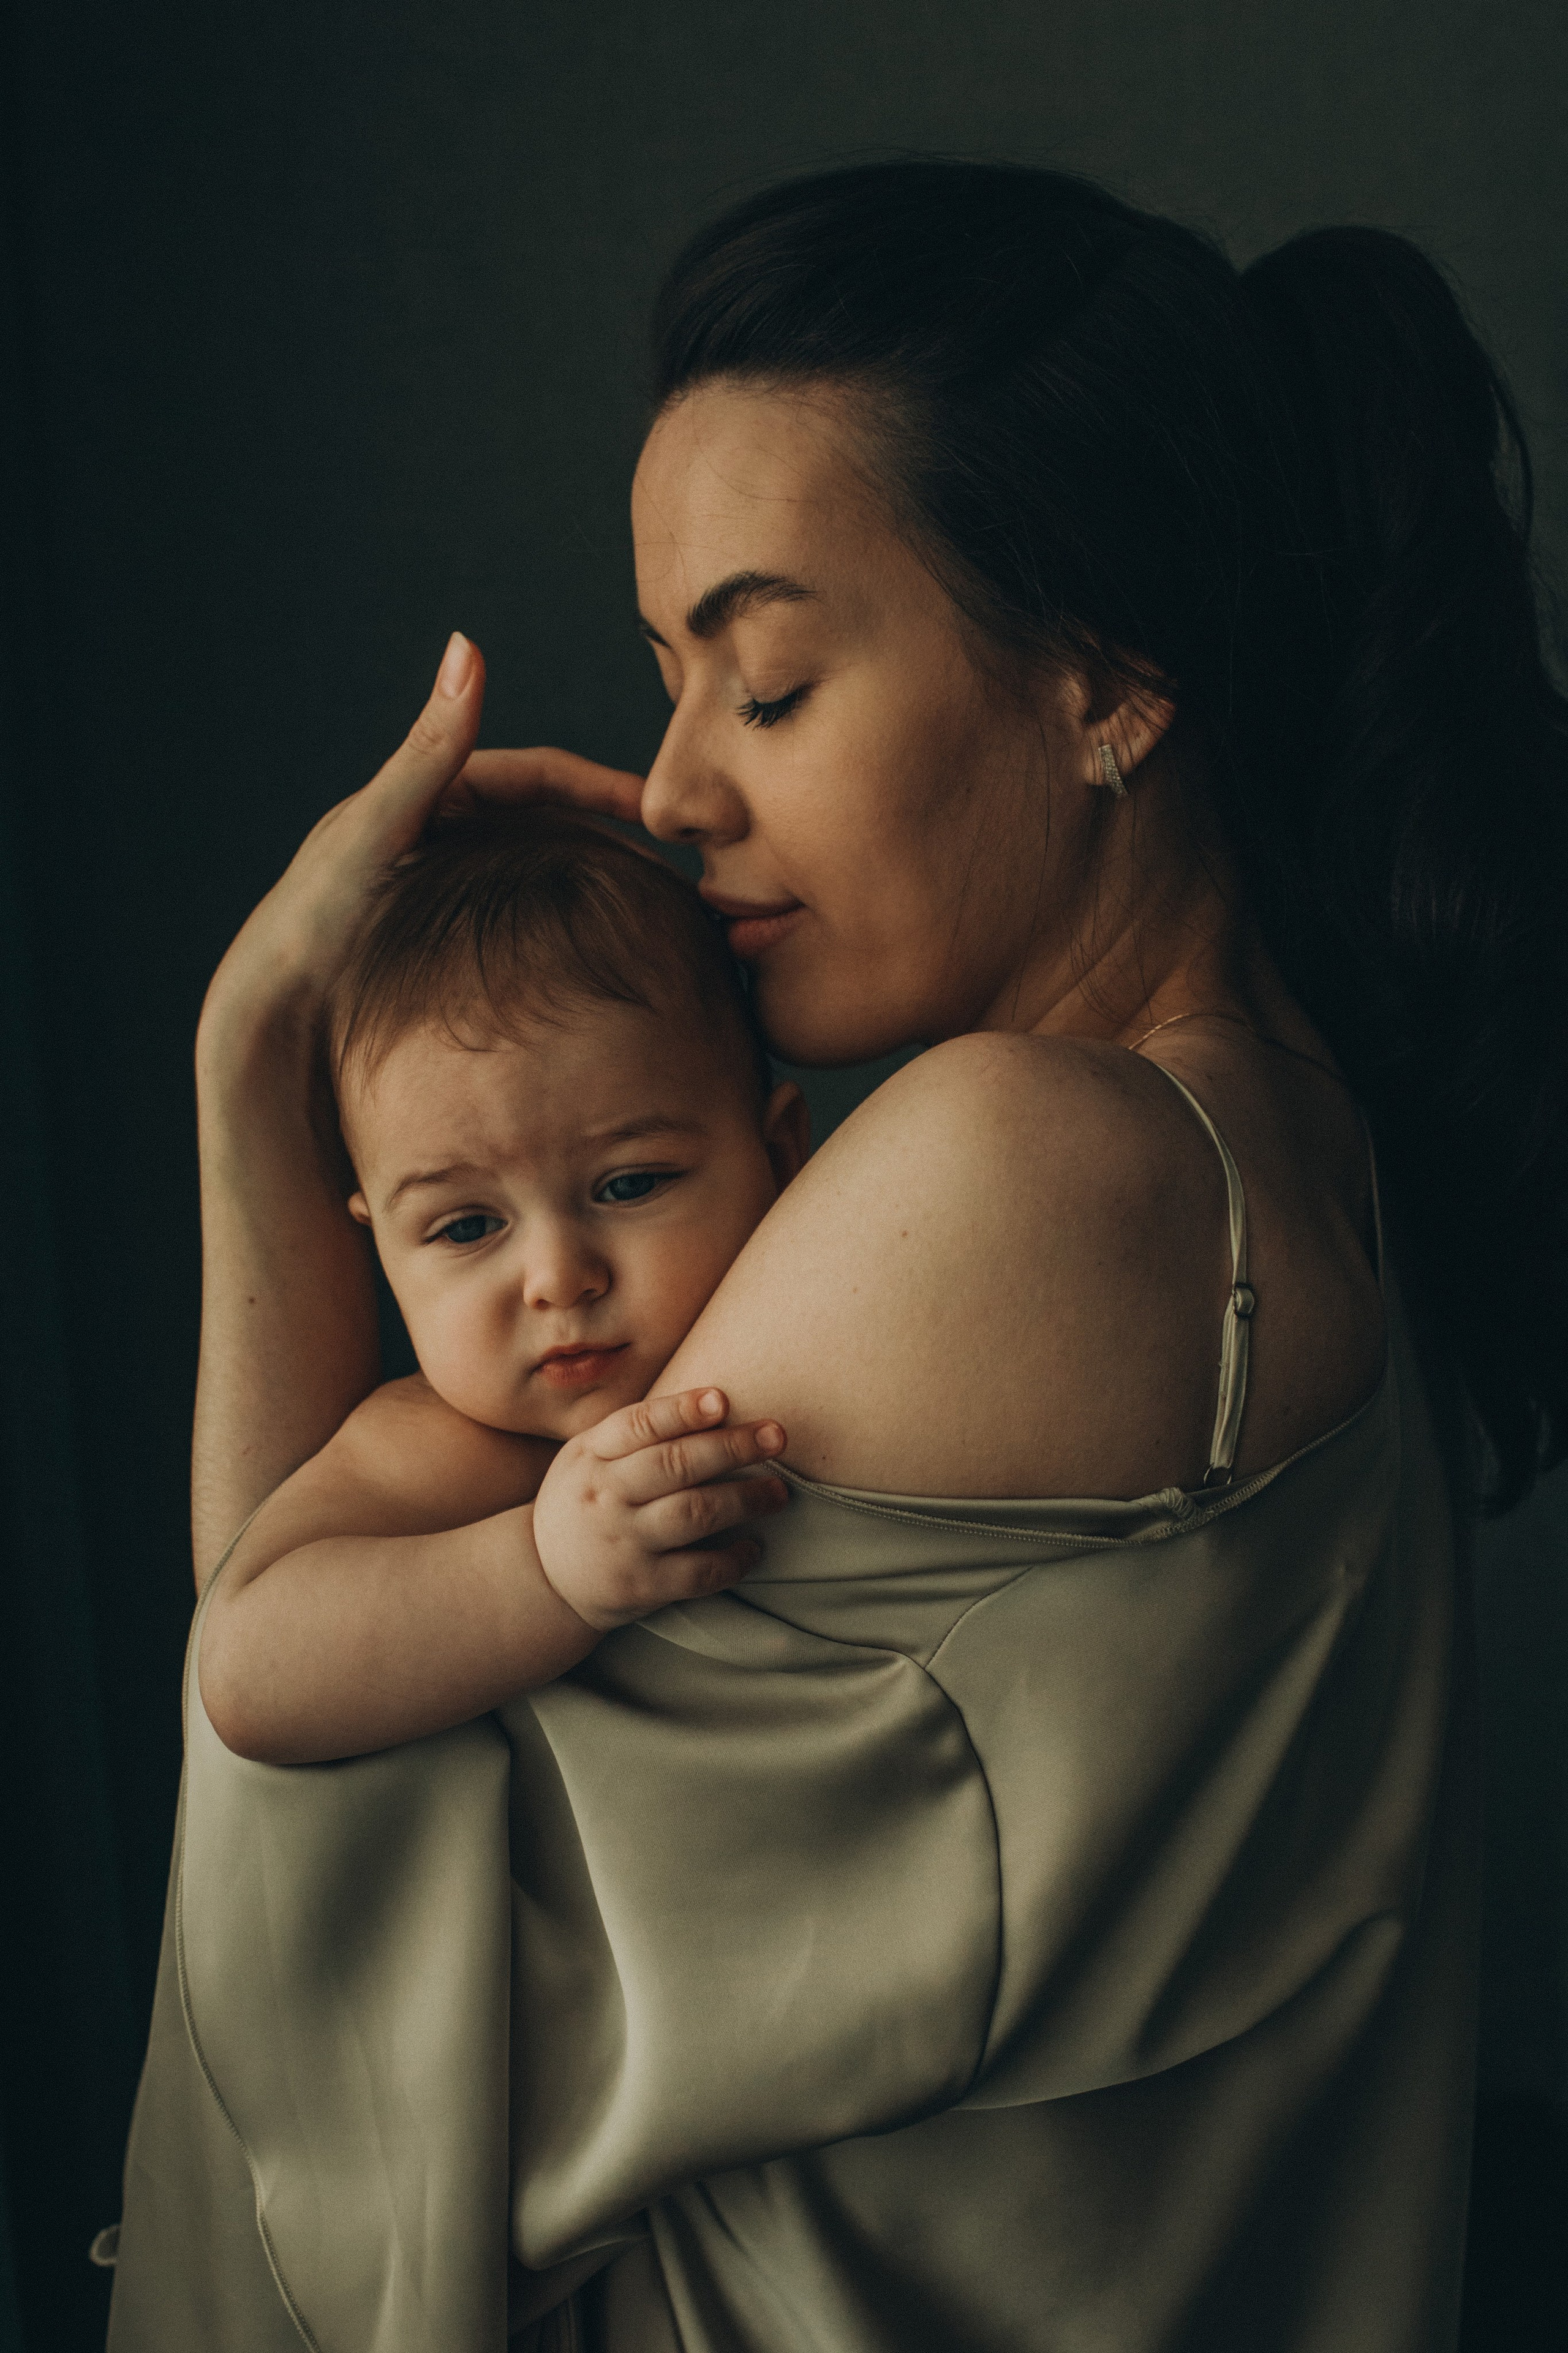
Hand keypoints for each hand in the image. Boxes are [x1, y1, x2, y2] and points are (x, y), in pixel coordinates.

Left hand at [199, 634, 645, 1038]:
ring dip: (600, 889)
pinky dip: (570, 932)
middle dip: (615, 842)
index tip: (658, 810)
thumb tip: (468, 643)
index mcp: (425, 796)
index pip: (537, 777)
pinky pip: (527, 928)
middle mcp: (437, 838)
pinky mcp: (445, 946)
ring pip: (544, 879)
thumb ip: (429, 746)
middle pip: (549, 827)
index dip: (602, 786)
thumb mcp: (378, 825)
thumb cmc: (312, 920)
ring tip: (658, 916)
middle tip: (680, 876)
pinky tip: (601, 960)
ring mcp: (446, 893)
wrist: (270, 1020)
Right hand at [531, 1389, 788, 1631]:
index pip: (637, 1425)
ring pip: (692, 1514)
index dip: (681, 1411)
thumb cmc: (585, 1500)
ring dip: (744, 1500)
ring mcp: (623, 1543)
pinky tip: (753, 1547)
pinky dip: (732, 1560)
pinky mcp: (641, 1586)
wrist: (544, 1577)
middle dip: (732, 1448)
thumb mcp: (587, 1456)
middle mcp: (605, 1496)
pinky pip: (696, 1572)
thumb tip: (714, 1401)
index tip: (722, 1399)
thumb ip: (634, 1432)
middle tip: (778, 1436)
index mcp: (591, 1455)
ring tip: (778, 1493)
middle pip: (674, 1465)